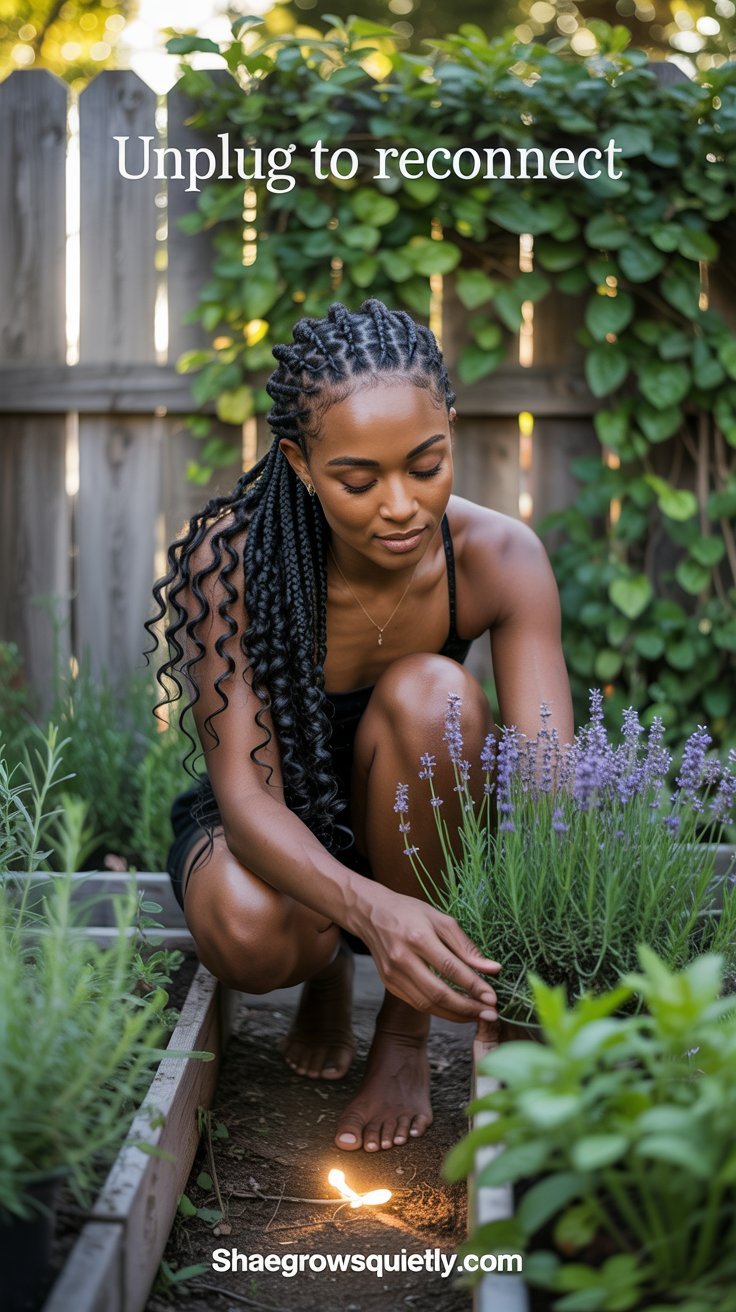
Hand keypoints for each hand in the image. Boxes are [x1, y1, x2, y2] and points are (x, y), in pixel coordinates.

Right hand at [350, 885, 500, 1023]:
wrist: (370, 913)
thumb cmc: (408, 912)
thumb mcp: (440, 919)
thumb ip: (466, 945)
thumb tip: (493, 969)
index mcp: (418, 938)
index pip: (451, 968)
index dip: (474, 986)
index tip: (493, 998)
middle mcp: (402, 958)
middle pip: (438, 993)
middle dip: (467, 1008)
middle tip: (490, 1015)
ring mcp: (393, 974)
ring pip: (427, 1004)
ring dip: (455, 1014)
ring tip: (477, 1016)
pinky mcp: (389, 984)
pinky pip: (417, 1003)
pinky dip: (439, 1010)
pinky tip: (456, 1010)